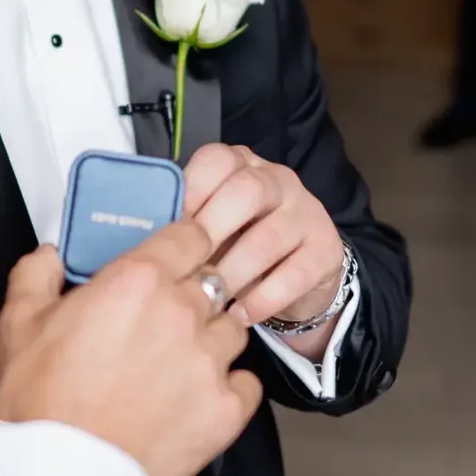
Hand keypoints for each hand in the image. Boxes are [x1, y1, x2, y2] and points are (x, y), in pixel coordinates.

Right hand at [0, 225, 262, 475]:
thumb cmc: (40, 401)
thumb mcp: (18, 325)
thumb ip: (36, 275)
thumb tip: (48, 256)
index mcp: (138, 281)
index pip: (191, 235)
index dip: (185, 243)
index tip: (176, 255)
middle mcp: (183, 313)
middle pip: (213, 283)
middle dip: (192, 296)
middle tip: (164, 321)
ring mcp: (210, 362)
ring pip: (233, 331)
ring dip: (211, 339)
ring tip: (179, 363)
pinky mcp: (226, 409)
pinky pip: (246, 384)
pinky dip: (228, 388)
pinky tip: (197, 397)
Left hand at [183, 143, 346, 347]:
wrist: (299, 276)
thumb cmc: (239, 247)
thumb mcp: (212, 229)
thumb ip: (187, 226)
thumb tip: (148, 243)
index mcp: (242, 167)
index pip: (217, 160)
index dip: (191, 192)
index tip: (171, 230)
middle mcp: (278, 180)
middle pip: (247, 191)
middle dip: (213, 231)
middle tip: (190, 268)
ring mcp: (307, 212)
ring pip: (270, 237)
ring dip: (235, 272)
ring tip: (212, 300)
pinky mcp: (326, 249)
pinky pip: (296, 274)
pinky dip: (263, 298)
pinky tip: (240, 315)